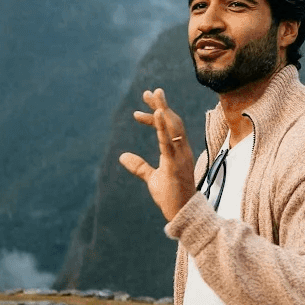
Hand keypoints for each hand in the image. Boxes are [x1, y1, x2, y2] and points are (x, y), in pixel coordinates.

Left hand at [119, 88, 196, 221]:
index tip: (137, 113)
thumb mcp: (151, 178)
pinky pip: (168, 142)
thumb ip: (139, 166)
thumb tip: (122, 156)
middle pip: (173, 121)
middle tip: (148, 91)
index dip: (155, 118)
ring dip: (163, 109)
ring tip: (153, 95)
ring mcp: (180, 156)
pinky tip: (157, 113)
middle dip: (161, 105)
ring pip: (173, 126)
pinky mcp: (174, 164)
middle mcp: (182, 150)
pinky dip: (163, 126)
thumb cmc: (170, 196)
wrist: (182, 213)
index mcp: (177, 152)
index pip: (169, 128)